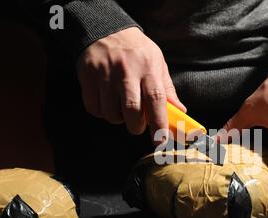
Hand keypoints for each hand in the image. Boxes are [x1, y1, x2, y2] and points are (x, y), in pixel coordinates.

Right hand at [77, 27, 185, 141]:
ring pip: (111, 113)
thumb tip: (180, 111)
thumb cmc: (137, 50)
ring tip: (121, 109)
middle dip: (136, 126)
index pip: (156, 100)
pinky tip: (107, 103)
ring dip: (118, 119)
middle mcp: (127, 72)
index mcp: (148, 69)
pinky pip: (94, 108)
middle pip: (132, 110)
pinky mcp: (87, 77)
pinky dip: (101, 112)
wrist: (105, 29)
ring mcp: (105, 74)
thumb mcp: (157, 63)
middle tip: (138, 125)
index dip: (159, 123)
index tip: (161, 140)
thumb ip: (167, 89)